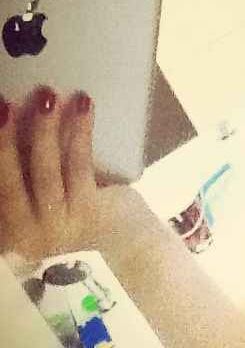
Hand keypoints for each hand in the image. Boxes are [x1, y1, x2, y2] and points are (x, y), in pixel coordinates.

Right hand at [0, 87, 97, 268]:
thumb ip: (24, 183)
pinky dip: (79, 133)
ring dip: (44, 130)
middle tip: (3, 103)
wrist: (129, 251)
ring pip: (45, 172)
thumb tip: (17, 131)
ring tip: (46, 96)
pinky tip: (82, 106)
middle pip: (8, 183)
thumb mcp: (39, 207)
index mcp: (10, 231)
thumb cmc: (78, 222)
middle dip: (4, 140)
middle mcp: (26, 235)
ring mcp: (58, 227)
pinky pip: (80, 166)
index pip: (0, 190)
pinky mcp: (90, 212)